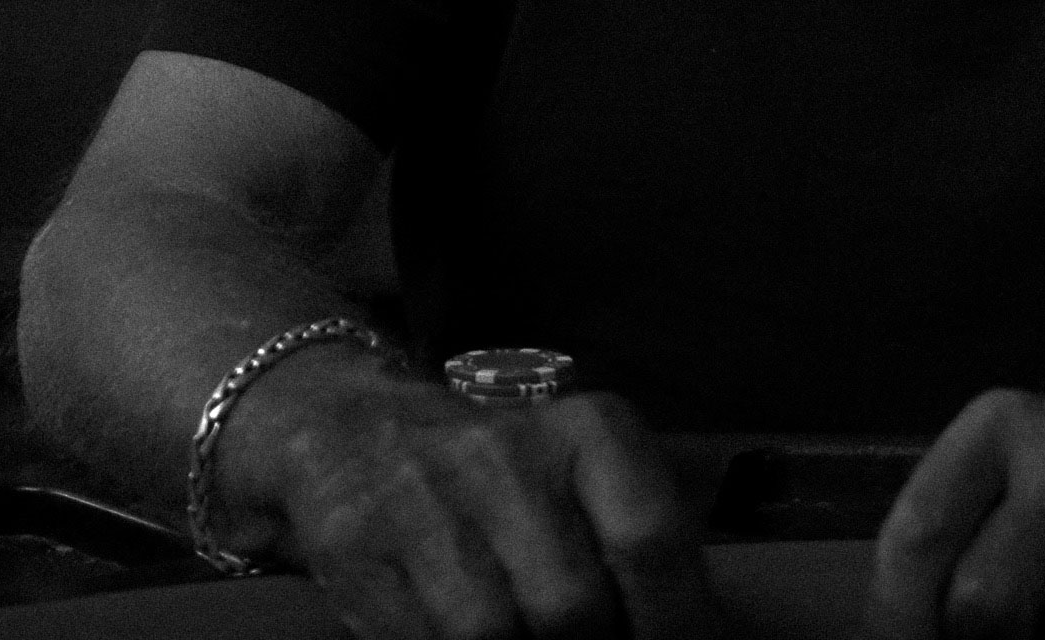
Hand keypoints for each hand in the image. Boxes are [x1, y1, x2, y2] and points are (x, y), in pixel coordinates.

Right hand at [216, 357, 716, 639]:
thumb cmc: (497, 472)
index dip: (678, 619)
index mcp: (587, 432)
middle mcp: (507, 456)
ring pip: (493, 635)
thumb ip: (633, 546)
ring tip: (527, 638)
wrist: (347, 426)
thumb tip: (697, 634)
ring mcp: (425, 502)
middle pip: (574, 606)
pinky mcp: (357, 550)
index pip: (651, 537)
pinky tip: (465, 638)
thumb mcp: (580, 474)